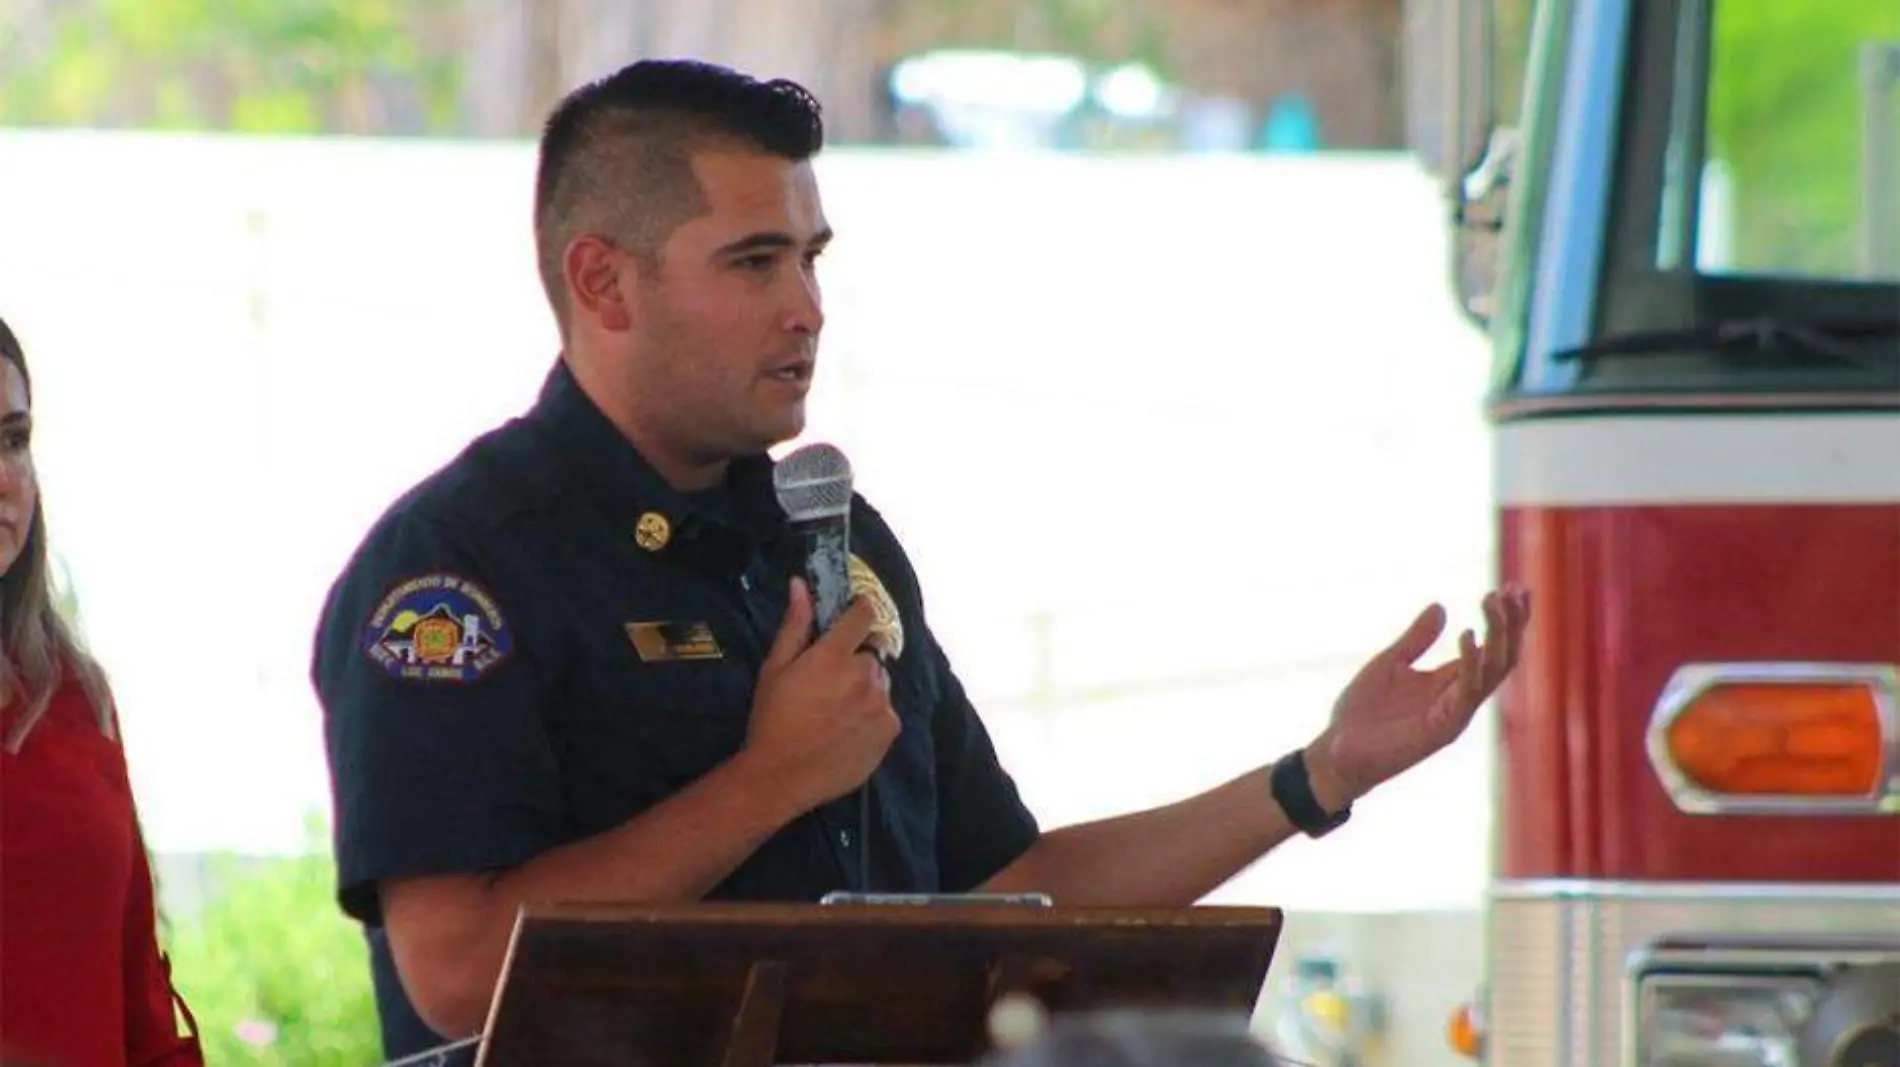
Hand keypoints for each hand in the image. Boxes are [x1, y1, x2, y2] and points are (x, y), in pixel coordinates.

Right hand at [743, 578, 899, 810]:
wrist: (782, 775)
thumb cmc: (772, 719)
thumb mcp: (775, 668)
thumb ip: (794, 624)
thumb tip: (800, 584)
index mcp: (833, 654)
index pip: (863, 615)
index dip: (860, 611)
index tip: (854, 616)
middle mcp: (864, 674)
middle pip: (871, 654)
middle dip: (855, 661)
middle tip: (830, 684)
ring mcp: (881, 703)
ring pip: (880, 683)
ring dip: (865, 688)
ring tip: (838, 712)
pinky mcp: (890, 729)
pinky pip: (886, 711)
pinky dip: (872, 715)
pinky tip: (848, 731)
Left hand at [1305, 585, 1530, 808]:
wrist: (1337, 751)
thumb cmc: (1362, 712)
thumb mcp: (1390, 663)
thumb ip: (1417, 638)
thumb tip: (1440, 606)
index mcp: (1450, 682)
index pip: (1491, 648)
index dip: (1506, 620)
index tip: (1514, 587)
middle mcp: (1460, 697)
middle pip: (1502, 657)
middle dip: (1512, 623)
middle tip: (1515, 590)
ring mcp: (1455, 714)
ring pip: (1494, 672)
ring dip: (1498, 635)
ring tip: (1493, 600)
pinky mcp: (1443, 729)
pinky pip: (1467, 693)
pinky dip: (1472, 663)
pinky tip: (1468, 635)